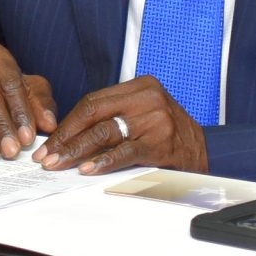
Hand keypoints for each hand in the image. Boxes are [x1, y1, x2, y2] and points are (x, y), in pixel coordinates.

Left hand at [33, 76, 208, 174]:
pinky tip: (87, 169)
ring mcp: (155, 121)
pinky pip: (125, 153)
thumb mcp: (144, 113)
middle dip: (66, 137)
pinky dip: (104, 161)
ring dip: (76, 151)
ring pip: (104, 133)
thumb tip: (68, 134)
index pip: (92, 102)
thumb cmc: (168, 134)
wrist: (209, 152)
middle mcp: (148, 99)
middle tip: (46, 156)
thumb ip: (114, 116)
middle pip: (93, 114)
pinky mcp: (161, 144)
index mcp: (141, 86)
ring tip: (58, 164)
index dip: (67, 123)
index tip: (49, 141)